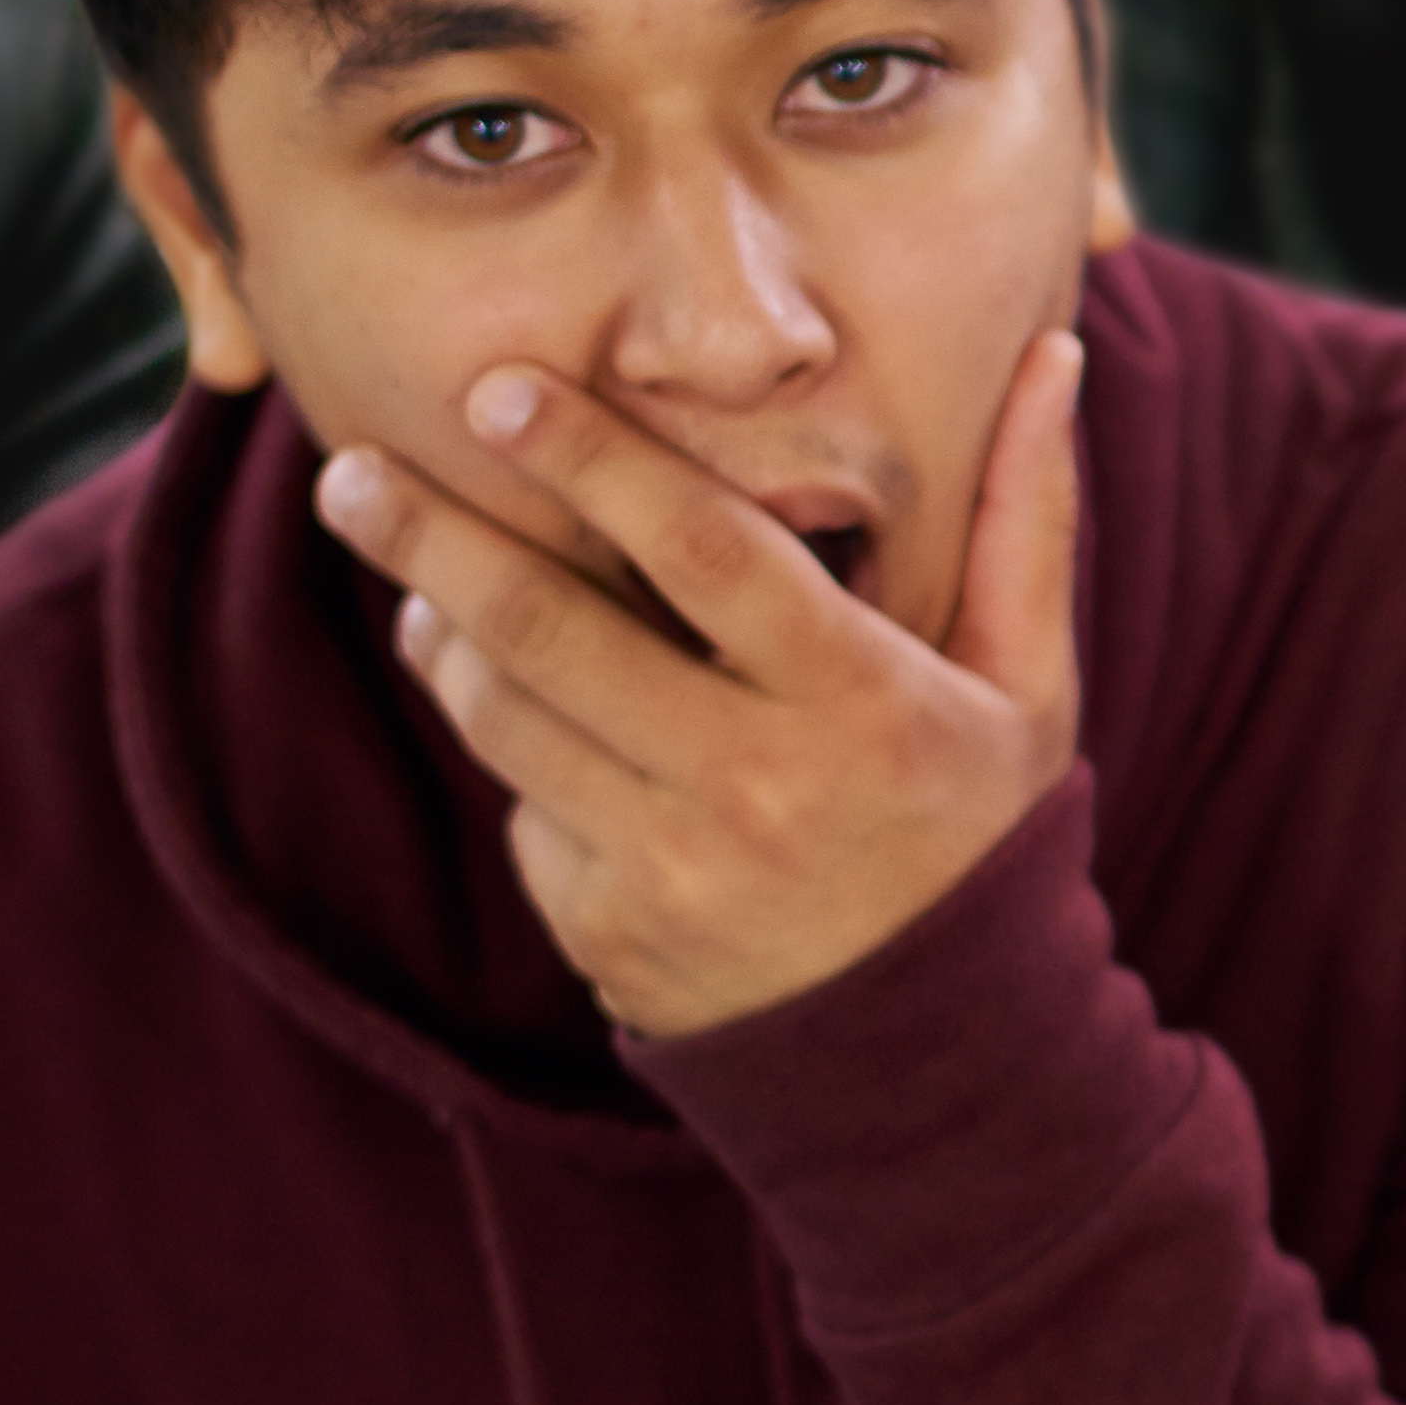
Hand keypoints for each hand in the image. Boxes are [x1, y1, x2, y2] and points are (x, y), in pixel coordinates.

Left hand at [314, 333, 1086, 1036]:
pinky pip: (522, 807)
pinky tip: (503, 694)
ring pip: (503, 716)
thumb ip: (1025, 516)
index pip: (700, 549)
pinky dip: (506, 739)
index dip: (591, 459)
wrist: (941, 1053)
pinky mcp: (606, 930)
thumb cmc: (980, 829)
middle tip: (350, 468)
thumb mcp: (1030, 680)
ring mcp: (670, 865)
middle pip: (551, 627)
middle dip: (433, 535)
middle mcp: (756, 783)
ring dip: (436, 628)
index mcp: (861, 700)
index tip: (500, 390)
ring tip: (403, 565)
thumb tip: (1055, 351)